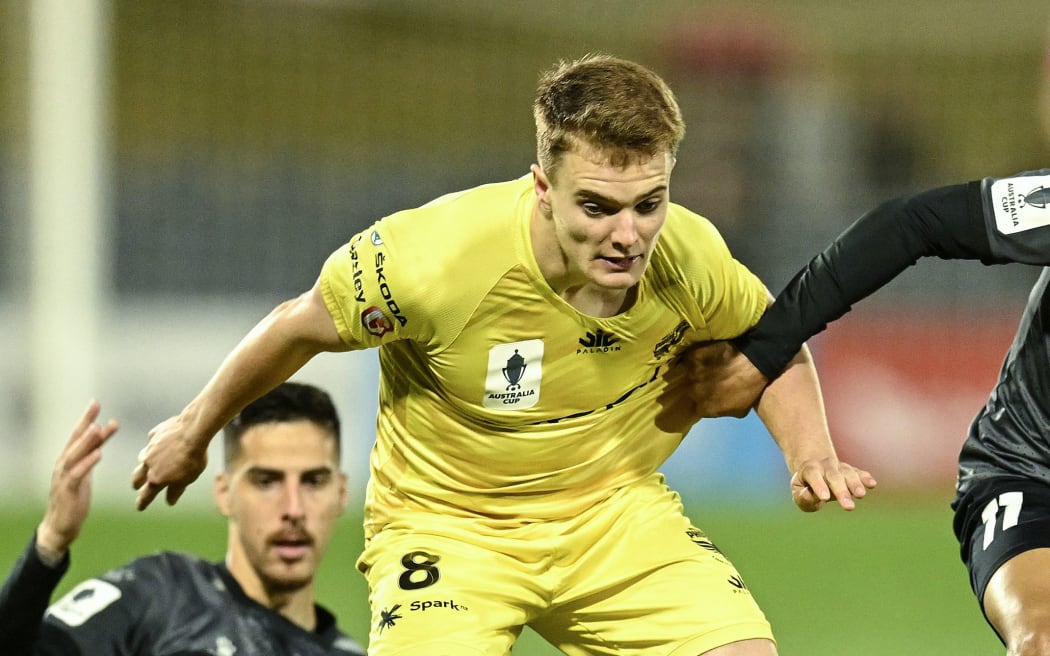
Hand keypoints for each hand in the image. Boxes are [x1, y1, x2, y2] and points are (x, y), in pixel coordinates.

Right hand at [36, 400, 119, 559]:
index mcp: (69, 459)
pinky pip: (78, 474)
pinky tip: (99, 454)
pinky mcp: (68, 491)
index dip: (86, 418)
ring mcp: (64, 477)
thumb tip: (103, 433)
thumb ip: (93, 451)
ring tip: (97, 428)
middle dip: (85, 422)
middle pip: (74, 440)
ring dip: (86, 441)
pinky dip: (87, 463)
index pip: (78, 435)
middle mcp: (63, 464)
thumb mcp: (86, 470)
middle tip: (95, 406)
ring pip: (74, 455)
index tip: (96, 403)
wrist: (61, 525)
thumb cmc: (75, 496)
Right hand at [132, 414, 208, 509]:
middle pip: (137, 477)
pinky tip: (161, 442)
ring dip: (144, 463)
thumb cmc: (193, 458)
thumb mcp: (188, 479)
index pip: (146, 495)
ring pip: (142, 458)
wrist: (192, 431)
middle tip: (137, 486)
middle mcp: (148, 464)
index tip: (140, 507)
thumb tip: (169, 501)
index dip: (142, 502)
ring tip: (146, 464)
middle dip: (137, 483)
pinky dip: (155, 443)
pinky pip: (152, 440)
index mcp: (156, 478)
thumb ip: (176, 490)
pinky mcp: (155, 434)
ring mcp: (150, 448)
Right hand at [681, 340, 768, 417]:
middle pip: (690, 389)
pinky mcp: (694, 356)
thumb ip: (720, 412)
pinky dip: (696, 357)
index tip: (709, 394)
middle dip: (698, 385)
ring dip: (696, 371)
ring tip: (707, 366)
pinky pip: (690, 358)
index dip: (703, 399)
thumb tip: (714, 408)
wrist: (755, 363)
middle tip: (709, 379)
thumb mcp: (739, 411)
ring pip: (688, 373)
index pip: (696, 406)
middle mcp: (695, 392)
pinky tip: (706, 356)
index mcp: (704, 408)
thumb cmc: (750, 388)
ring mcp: (693, 373)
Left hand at [790, 457, 876, 511]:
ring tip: (861, 495)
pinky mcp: (852, 471)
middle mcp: (826, 466)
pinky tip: (872, 484)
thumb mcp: (797, 492)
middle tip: (849, 507)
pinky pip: (859, 473)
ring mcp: (840, 467)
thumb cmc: (805, 486)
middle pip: (834, 476)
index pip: (813, 475)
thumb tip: (812, 496)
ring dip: (855, 484)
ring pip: (848, 473)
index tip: (824, 498)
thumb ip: (802, 497)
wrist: (815, 468)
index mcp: (809, 469)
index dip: (819, 485)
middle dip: (841, 491)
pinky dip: (866, 478)